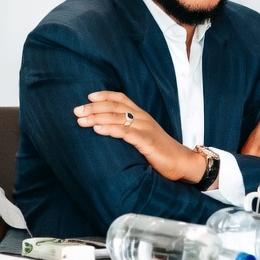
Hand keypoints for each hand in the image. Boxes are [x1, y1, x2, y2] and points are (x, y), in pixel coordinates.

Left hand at [74, 92, 206, 182]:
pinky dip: (110, 129)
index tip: (88, 96)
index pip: (121, 98)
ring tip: (81, 120)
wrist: (182, 163)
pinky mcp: (147, 141)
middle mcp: (143, 118)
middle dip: (94, 107)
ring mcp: (145, 128)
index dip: (104, 95)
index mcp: (142, 115)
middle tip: (77, 110)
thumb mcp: (143, 137)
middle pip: (115, 106)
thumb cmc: (160, 152)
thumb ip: (129, 131)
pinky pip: (125, 132)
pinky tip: (97, 129)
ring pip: (117, 117)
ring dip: (97, 117)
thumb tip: (108, 130)